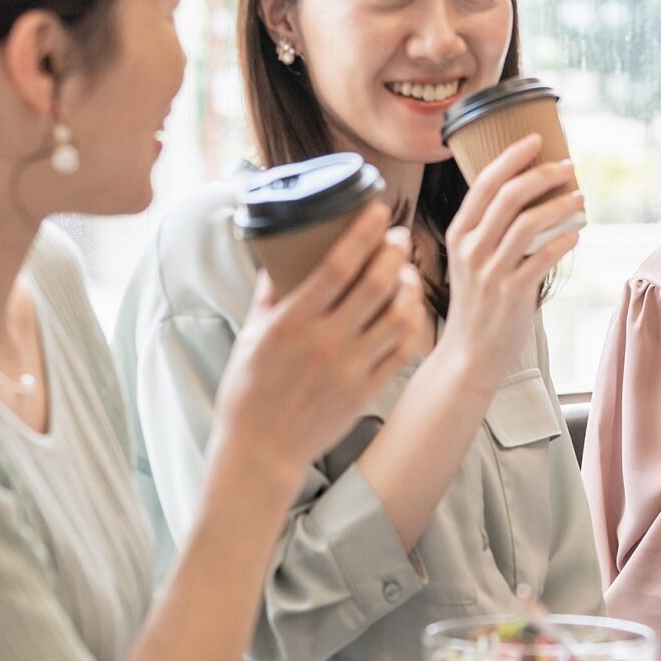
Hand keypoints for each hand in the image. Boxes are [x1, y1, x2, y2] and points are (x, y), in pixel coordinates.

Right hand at [211, 202, 422, 506]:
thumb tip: (280, 254)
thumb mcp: (250, 335)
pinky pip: (401, 351)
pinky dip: (411, 325)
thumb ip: (269, 294)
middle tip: (400, 236)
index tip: (378, 211)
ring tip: (407, 271)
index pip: (337, 267)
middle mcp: (325, 343)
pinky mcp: (365, 391)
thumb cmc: (249, 390)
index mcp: (292, 323)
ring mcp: (350, 369)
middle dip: (394, 252)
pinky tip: (409, 309)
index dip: (363, 234)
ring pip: (397, 316)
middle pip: (375, 285)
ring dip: (408, 287)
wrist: (260, 450)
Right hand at [437, 133, 582, 390]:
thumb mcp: (471, 258)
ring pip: (529, 223)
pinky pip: (543, 257)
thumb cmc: (478, 300)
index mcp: (458, 233)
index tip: (534, 139)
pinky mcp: (511, 293)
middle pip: (509, 196)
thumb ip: (491, 228)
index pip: (484, 184)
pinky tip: (576, 233)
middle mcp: (471, 249)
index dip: (511, 157)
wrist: (470, 350)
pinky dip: (563, 240)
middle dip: (542, 174)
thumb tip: (530, 191)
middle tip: (567, 166)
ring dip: (560, 205)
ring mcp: (490, 271)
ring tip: (579, 197)